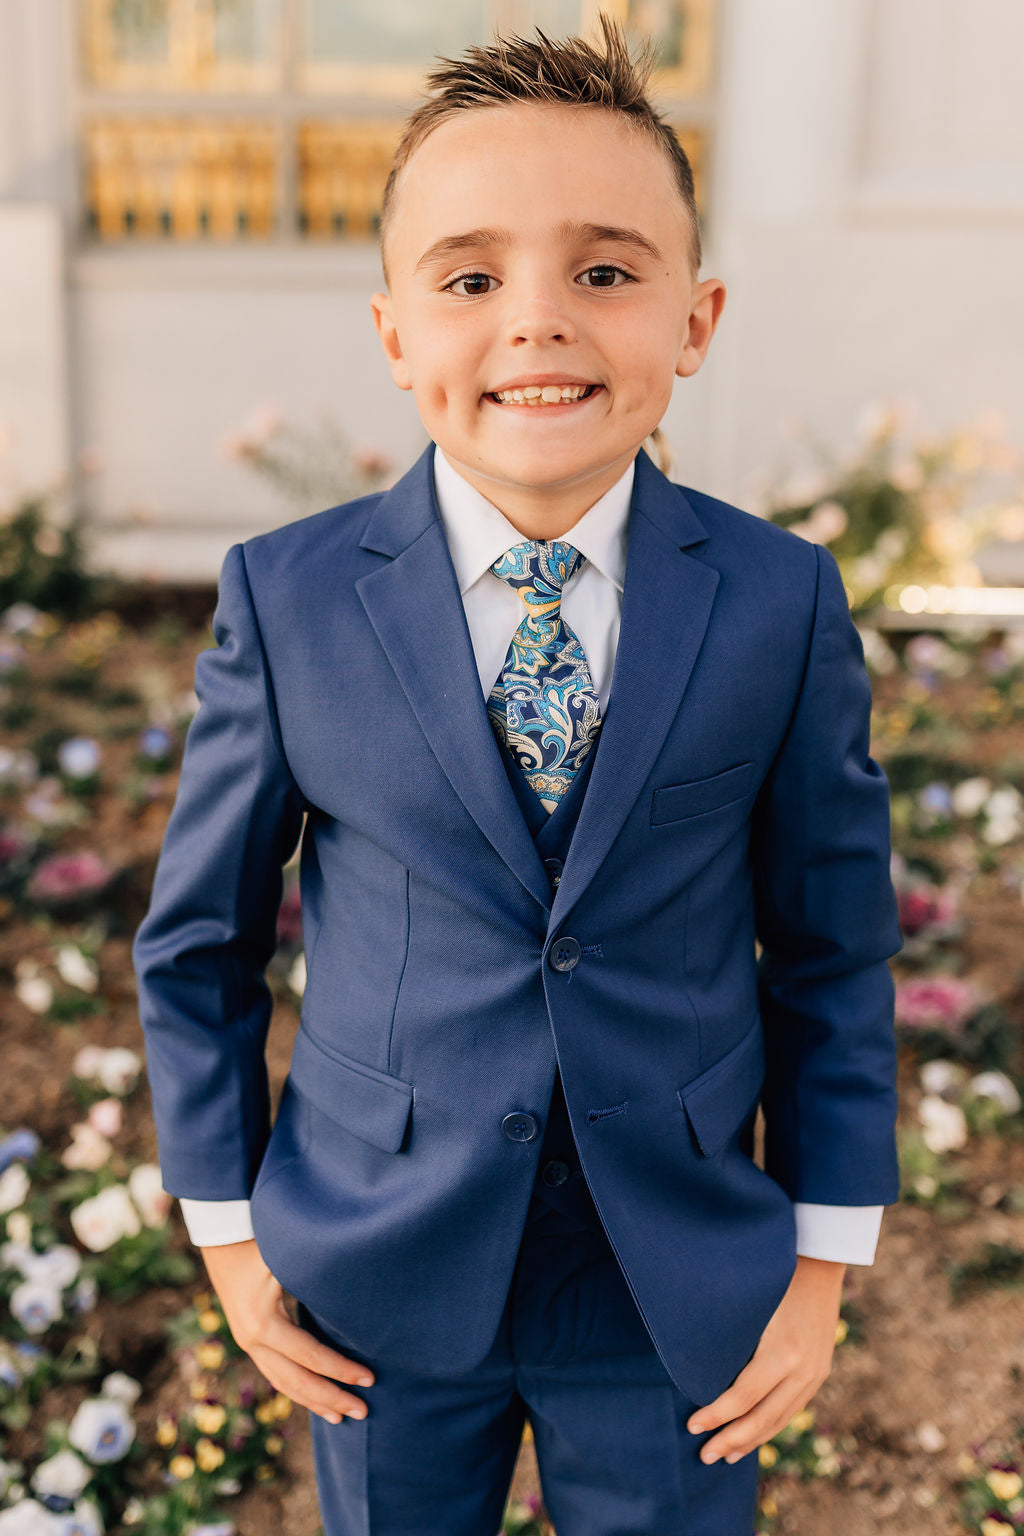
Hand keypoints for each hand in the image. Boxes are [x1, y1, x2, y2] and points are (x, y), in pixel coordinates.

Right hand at [199, 1239, 373, 1423]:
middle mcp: (251, 1339)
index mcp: (263, 1323)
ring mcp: (247, 1341)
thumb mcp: (288, 1257)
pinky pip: (276, 1371)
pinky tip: (316, 1396)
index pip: (310, 1357)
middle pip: (296, 1381)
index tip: (370, 1380)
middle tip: (362, 1412)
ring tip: (340, 1416)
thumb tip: (361, 1298)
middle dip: (330, 1398)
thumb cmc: (261, 1238)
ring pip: (283, 1382)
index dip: (341, 1371)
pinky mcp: (249, 1337)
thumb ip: (318, 1278)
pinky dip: (298, 1387)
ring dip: (313, 1400)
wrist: (221, 1230)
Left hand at [686, 1255, 845, 1463]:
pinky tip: (755, 1436)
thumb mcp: (751, 1304)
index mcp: (783, 1351)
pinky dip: (771, 1426)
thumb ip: (730, 1335)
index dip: (717, 1415)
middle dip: (731, 1439)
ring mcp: (815, 1373)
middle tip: (704, 1456)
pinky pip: (793, 1410)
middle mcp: (803, 1368)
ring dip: (751, 1440)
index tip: (692, 1426)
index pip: (743, 1396)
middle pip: (762, 1418)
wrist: (821, 1262)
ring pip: (780, 1419)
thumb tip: (692, 1363)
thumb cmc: (775, 1277)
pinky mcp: (820, 1373)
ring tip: (726, 1456)